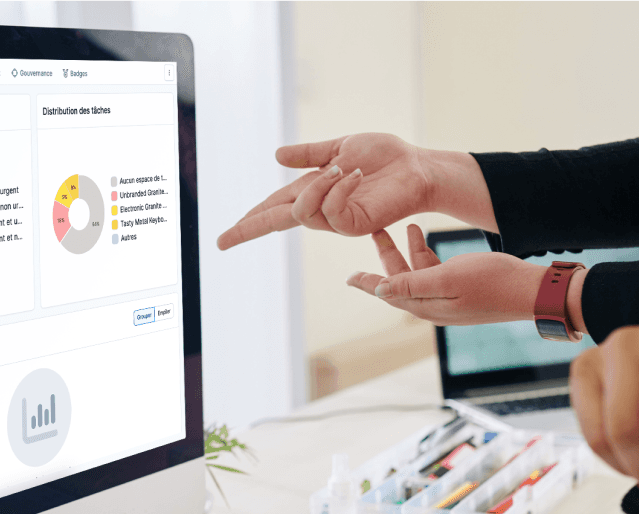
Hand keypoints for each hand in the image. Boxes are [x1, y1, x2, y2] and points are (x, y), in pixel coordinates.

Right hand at [216, 135, 493, 249]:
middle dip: (249, 228)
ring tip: (341, 168)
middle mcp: (320, 211)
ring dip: (317, 185)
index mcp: (312, 193)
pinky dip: (337, 188)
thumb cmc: (384, 157)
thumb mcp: (339, 147)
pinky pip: (330, 210)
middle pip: (274, 221)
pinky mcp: (353, 224)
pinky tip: (352, 175)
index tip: (223, 240)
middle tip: (223, 240)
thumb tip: (277, 156)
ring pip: (302, 211)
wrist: (415, 166)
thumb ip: (309, 154)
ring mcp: (336, 221)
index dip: (248, 223)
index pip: (272, 210)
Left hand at [345, 226, 580, 328]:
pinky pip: (434, 271)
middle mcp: (434, 306)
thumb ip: (412, 283)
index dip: (368, 284)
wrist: (531, 290)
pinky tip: (422, 235)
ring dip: (408, 250)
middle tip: (376, 231)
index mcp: (427, 306)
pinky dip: (426, 253)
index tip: (348, 277)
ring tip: (404, 226)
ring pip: (417, 273)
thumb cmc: (492, 281)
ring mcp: (448, 298)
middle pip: (400, 281)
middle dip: (387, 256)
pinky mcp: (461, 289)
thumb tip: (379, 290)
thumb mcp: (448, 278)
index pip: (388, 294)